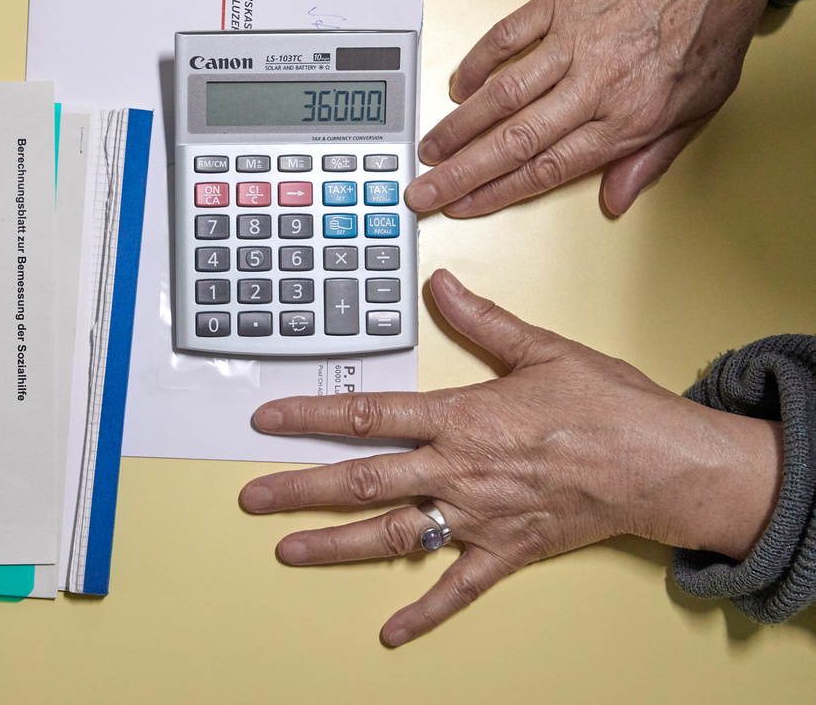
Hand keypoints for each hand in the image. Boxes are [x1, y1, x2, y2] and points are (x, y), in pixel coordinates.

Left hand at [238, 270, 782, 644]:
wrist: (665, 464)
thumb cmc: (609, 407)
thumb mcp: (543, 350)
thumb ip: (482, 322)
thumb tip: (438, 286)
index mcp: (462, 418)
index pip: (368, 415)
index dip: (311, 417)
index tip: (267, 420)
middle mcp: (458, 471)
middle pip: (362, 480)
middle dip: (300, 488)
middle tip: (252, 497)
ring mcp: (478, 517)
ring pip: (392, 535)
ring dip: (335, 545)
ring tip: (288, 551)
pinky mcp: (506, 553)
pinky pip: (457, 588)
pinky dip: (422, 612)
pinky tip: (389, 631)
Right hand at [406, 0, 775, 217]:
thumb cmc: (711, 28)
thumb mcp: (701, 107)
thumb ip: (653, 158)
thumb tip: (616, 200)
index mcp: (627, 118)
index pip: (547, 169)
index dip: (498, 193)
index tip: (464, 208)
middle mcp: (594, 85)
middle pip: (513, 142)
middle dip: (461, 174)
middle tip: (423, 192)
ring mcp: (572, 42)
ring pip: (502, 95)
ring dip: (459, 128)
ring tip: (429, 151)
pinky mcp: (559, 4)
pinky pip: (506, 38)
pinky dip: (477, 63)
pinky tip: (457, 87)